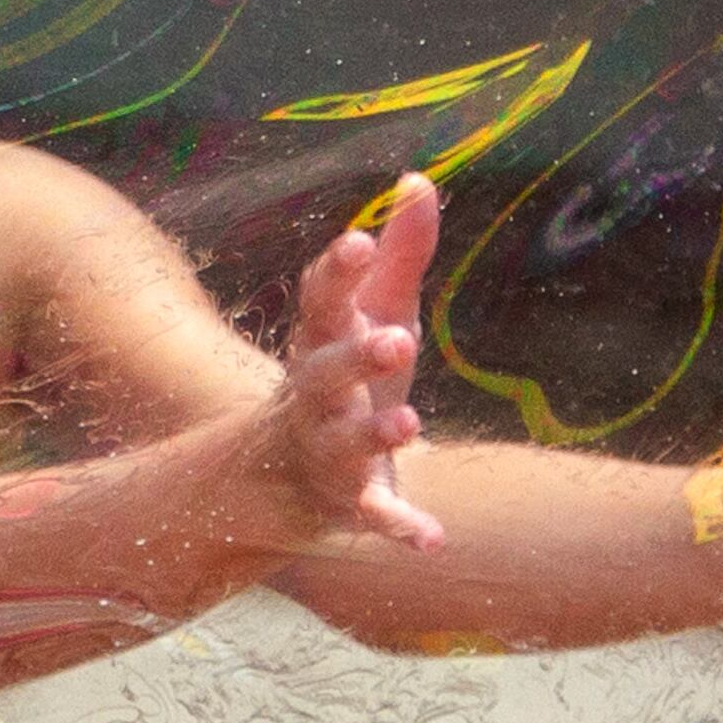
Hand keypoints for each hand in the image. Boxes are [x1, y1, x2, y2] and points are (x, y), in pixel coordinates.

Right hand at [240, 177, 443, 552]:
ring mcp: (326, 454)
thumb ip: (399, 254)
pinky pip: (372, 520)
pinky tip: (432, 542)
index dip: (337, 274)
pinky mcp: (349, 507)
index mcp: (319, 344)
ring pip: (344, 446)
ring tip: (409, 422)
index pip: (320, 304)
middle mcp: (313, 399)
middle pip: (324, 374)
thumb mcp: (375, 314)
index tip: (357, 241)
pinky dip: (399, 529)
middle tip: (398, 339)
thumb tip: (418, 181)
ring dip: (373, 436)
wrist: (289, 480)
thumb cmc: (346, 378)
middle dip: (356, 358)